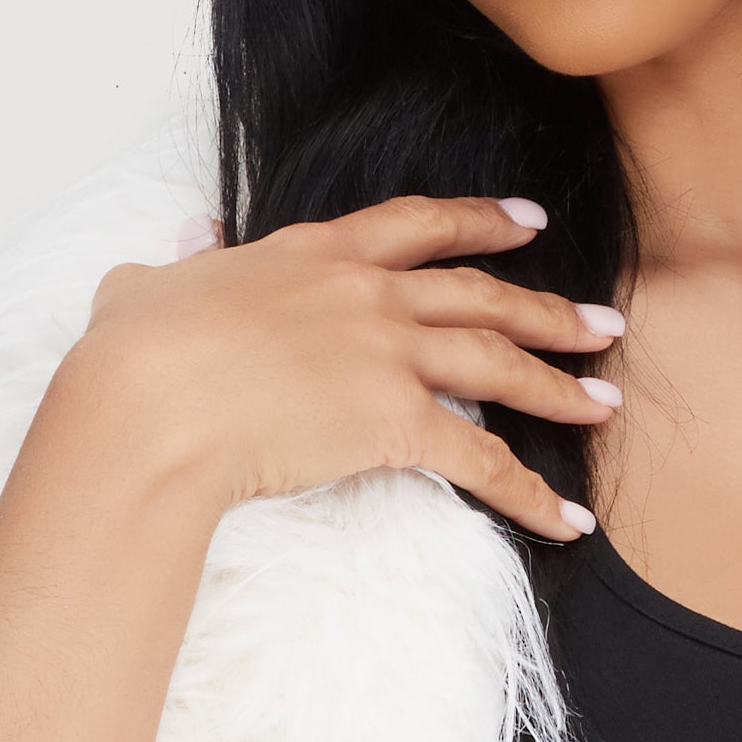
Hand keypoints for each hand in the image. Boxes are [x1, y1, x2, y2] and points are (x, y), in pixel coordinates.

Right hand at [72, 193, 622, 543]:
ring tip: (606, 401)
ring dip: (560, 385)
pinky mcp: (396, 421)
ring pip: (500, 362)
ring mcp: (387, 353)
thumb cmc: (135, 353)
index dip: (479, 222)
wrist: (150, 402)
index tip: (528, 222)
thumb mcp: (148, 285)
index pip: (416, 225)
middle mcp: (366, 293)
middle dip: (547, 308)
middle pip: (480, 293)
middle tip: (602, 321)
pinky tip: (567, 519)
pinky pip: (483, 460)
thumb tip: (185, 240)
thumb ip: (179, 261)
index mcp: (314, 253)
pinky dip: (531, 493)